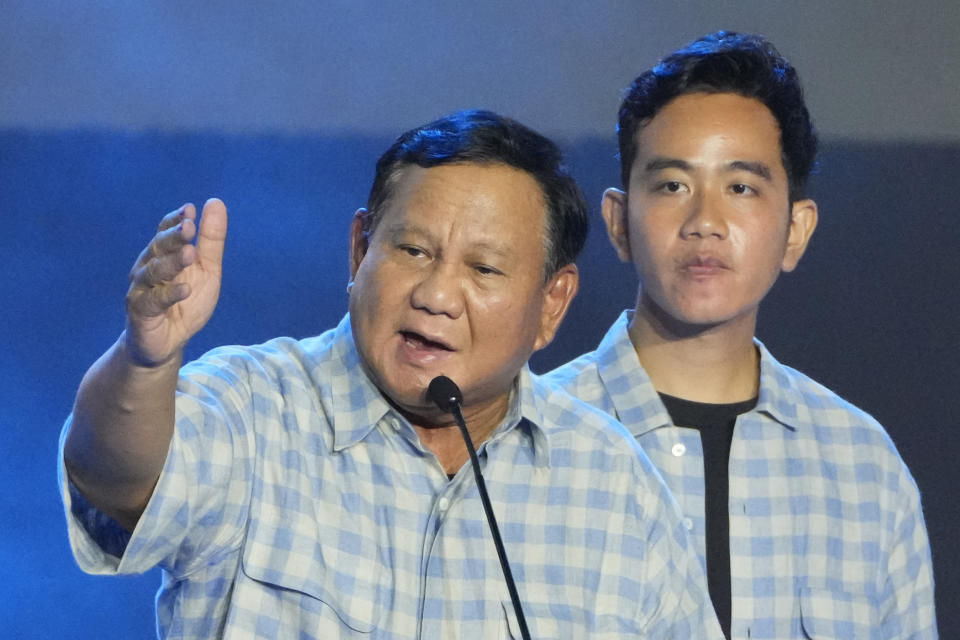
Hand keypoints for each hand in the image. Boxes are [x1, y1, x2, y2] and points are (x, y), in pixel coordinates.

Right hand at [124, 198, 227, 366]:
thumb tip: (215, 202)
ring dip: (172, 262)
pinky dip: (169, 294)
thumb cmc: (187, 302)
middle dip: (173, 236)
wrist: (169, 342)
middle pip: (158, 247)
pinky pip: (154, 301)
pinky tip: (185, 288)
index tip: (190, 210)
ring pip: (153, 271)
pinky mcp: (140, 312)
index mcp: (163, 255)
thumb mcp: (207, 270)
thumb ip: (211, 240)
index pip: (166, 232)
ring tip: (189, 254)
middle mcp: (148, 267)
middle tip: (189, 227)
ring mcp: (141, 289)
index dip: (175, 221)